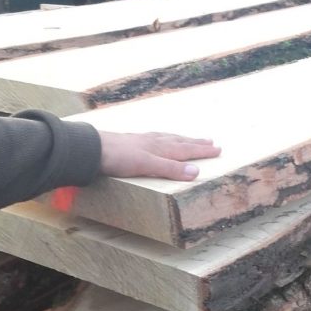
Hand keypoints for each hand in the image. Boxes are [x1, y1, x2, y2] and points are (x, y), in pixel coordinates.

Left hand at [98, 131, 220, 180]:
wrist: (93, 149)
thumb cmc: (119, 157)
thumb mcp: (147, 165)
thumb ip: (170, 168)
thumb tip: (196, 172)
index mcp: (160, 148)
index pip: (186, 150)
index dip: (202, 151)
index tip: (218, 149)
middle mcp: (154, 142)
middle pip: (179, 142)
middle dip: (195, 143)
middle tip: (211, 142)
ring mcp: (142, 140)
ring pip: (167, 138)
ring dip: (181, 139)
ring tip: (189, 138)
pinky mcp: (131, 141)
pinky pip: (154, 138)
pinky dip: (163, 138)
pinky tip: (158, 139)